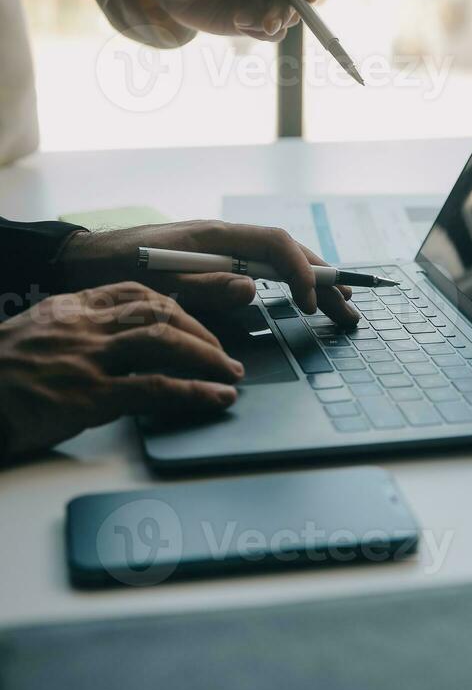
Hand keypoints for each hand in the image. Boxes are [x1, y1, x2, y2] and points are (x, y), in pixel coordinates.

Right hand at [0, 283, 243, 460]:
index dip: (176, 304)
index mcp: (73, 307)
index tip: (197, 319)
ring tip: (229, 374)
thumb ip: (78, 328)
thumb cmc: (2, 373)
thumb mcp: (38, 332)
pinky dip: (195, 392)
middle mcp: (85, 325)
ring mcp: (89, 358)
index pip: (136, 291)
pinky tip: (216, 399)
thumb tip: (118, 337)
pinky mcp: (91, 395)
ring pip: (165, 341)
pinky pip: (156, 388)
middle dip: (200, 331)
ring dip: (207, 357)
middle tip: (223, 353)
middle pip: (159, 310)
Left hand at [56, 221, 360, 326]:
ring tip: (341, 308)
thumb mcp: (157, 283)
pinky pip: (265, 272)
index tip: (310, 305)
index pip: (275, 245)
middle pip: (288, 254)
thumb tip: (252, 288)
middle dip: (324, 281)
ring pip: (281, 264)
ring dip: (314, 285)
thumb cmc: (115, 269)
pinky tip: (303, 302)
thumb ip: (204, 286)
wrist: (82, 262)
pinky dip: (291, 287)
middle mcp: (226, 239)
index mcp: (215, 235)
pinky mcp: (216, 265)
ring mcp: (223, 251)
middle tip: (350, 312)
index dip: (300, 272)